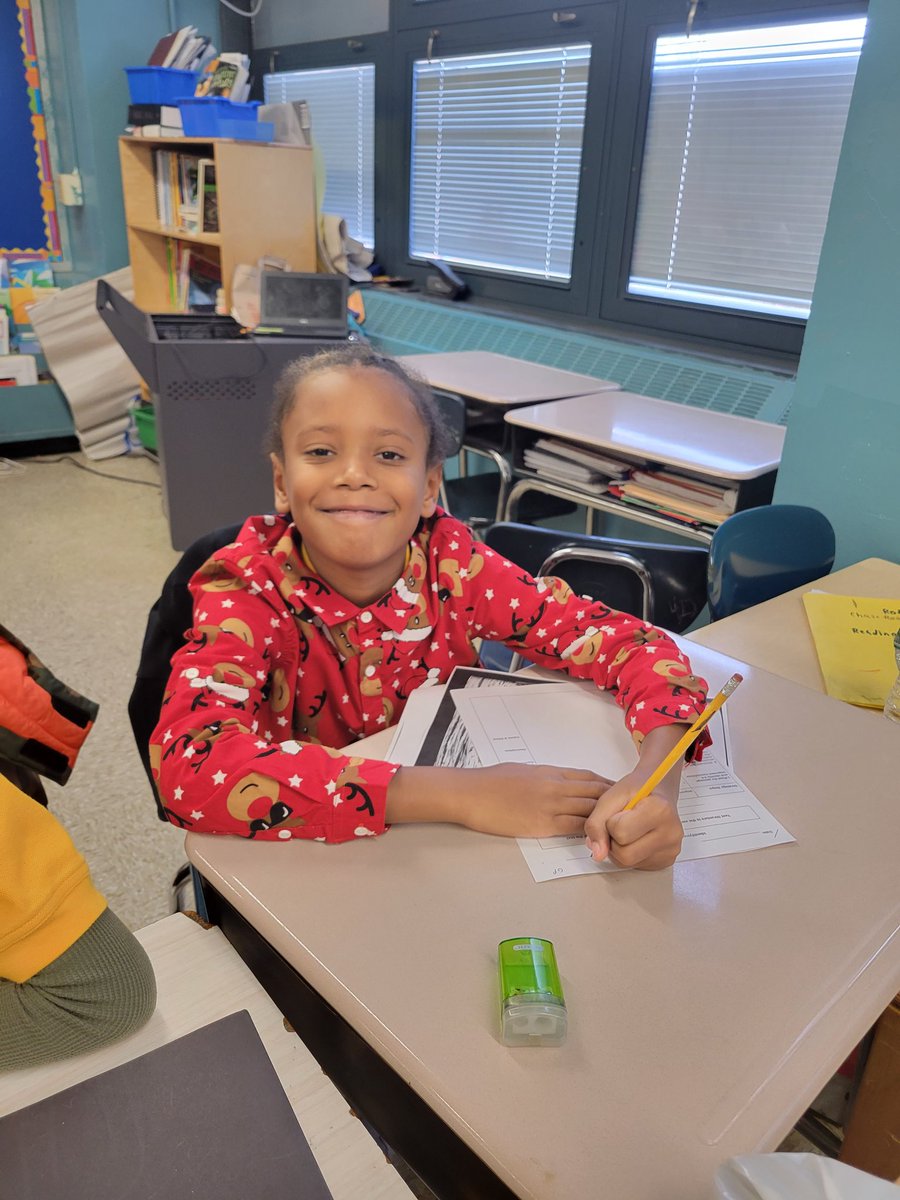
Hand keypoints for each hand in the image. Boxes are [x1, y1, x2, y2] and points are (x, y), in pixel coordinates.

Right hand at [461, 764, 612, 837]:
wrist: (471, 793)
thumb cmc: (491, 781)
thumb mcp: (523, 770)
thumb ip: (545, 777)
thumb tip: (559, 783)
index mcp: (551, 772)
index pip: (588, 776)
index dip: (607, 784)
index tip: (620, 791)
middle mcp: (556, 787)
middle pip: (595, 792)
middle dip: (614, 801)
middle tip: (630, 810)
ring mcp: (551, 806)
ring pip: (589, 810)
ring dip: (606, 818)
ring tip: (621, 825)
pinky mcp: (542, 825)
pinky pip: (574, 828)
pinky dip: (589, 832)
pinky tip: (599, 837)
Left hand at [583, 774, 683, 869]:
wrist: (657, 788)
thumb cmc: (637, 789)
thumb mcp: (610, 796)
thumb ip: (597, 823)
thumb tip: (598, 853)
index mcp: (660, 810)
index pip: (620, 833)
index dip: (611, 822)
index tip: (620, 811)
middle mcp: (671, 833)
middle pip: (625, 855)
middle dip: (613, 839)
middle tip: (621, 822)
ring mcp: (671, 849)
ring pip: (628, 863)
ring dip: (618, 848)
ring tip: (627, 829)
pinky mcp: (667, 860)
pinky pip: (635, 866)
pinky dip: (628, 853)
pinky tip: (635, 837)